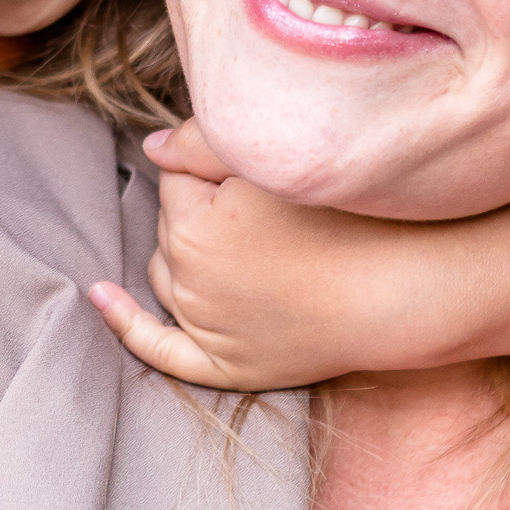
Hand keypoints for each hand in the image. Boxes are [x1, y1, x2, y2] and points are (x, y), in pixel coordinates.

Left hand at [86, 120, 509, 389]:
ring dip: (186, 251)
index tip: (264, 172)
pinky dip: (128, 325)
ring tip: (249, 240)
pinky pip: (163, 349)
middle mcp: (187, 281)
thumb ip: (202, 143)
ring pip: (168, 270)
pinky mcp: (230, 366)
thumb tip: (146, 148)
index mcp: (192, 227)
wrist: (410, 293)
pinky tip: (100, 299)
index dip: (218, 166)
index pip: (178, 174)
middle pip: (171, 222)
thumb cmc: (350, 217)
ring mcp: (206, 328)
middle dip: (203, 207)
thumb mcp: (274, 165)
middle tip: (272, 207)